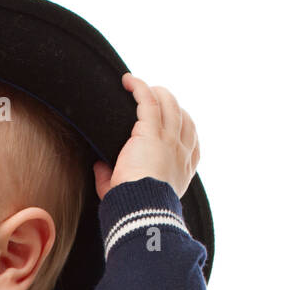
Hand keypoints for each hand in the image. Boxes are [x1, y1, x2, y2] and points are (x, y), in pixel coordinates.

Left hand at [93, 73, 200, 201]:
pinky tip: (127, 81)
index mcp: (182, 169)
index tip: (170, 122)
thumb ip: (112, 179)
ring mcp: (169, 139)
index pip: (191, 141)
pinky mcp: (151, 131)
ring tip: (141, 87)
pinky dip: (139, 87)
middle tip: (154, 99)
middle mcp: (180, 152)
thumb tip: (99, 166)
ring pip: (169, 104)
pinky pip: (148, 101)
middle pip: (183, 117)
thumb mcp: (126, 193)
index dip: (183, 127)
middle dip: (170, 104)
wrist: (138, 208)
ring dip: (156, 92)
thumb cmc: (133, 207)